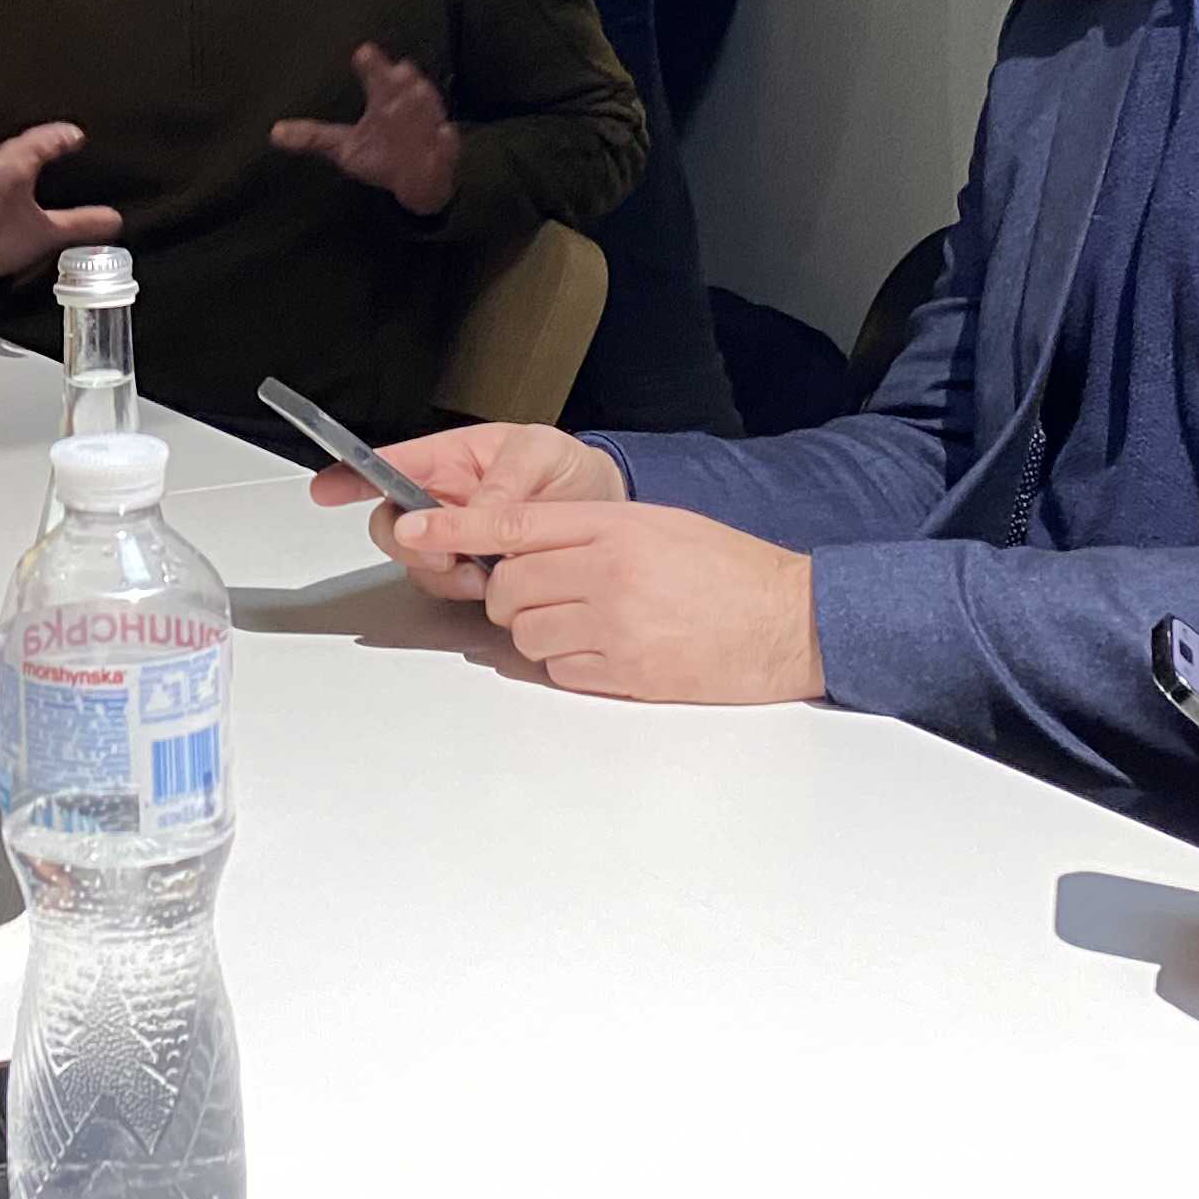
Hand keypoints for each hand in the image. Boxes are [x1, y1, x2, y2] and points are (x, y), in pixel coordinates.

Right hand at [0, 121, 124, 292]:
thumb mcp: (48, 232)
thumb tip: (115, 220)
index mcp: (15, 177)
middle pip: (12, 154)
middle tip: (61, 137)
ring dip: (8, 163)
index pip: (34, 148)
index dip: (52, 139)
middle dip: (35, 143)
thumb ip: (79, 223)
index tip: (76, 136)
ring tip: (28, 157)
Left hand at [270, 43, 460, 216]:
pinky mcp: (445, 150)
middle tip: (398, 70)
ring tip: (418, 91)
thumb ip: (313, 137)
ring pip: (429, 107)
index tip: (362, 52)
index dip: (371, 64)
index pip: (377, 75)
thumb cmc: (380, 153)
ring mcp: (428, 126)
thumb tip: (274, 134)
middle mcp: (407, 105)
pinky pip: (449, 142)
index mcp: (383, 98)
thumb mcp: (343, 147)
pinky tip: (445, 132)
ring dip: (424, 102)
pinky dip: (447, 138)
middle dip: (402, 77)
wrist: (418, 180)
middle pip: (406, 84)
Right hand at [309, 421, 623, 601]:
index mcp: (452, 459)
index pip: (389, 463)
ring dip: (440, 571)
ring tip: (484, 569)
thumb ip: (504, 482)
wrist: (606, 511)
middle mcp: (444, 500)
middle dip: (405, 542)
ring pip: (415, 561)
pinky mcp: (473, 573)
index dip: (350, 475)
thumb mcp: (542, 455)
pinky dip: (461, 590)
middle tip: (442, 551)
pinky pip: (445, 586)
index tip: (324, 488)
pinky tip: (492, 584)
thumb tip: (473, 513)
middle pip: (391, 523)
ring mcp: (455, 539)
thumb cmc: (570, 470)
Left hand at [410, 492, 821, 701]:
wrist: (788, 620)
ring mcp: (615, 629)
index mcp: (611, 526)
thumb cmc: (726, 568)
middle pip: (508, 588)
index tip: (409, 528)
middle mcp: (606, 575)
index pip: (509, 523)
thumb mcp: (654, 522)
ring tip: (591, 621)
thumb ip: (585, 528)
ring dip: (542, 632)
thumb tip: (519, 542)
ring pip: (528, 635)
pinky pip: (561, 672)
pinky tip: (612, 649)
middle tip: (549, 593)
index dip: (451, 528)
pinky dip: (572, 664)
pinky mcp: (627, 676)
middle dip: (512, 594)